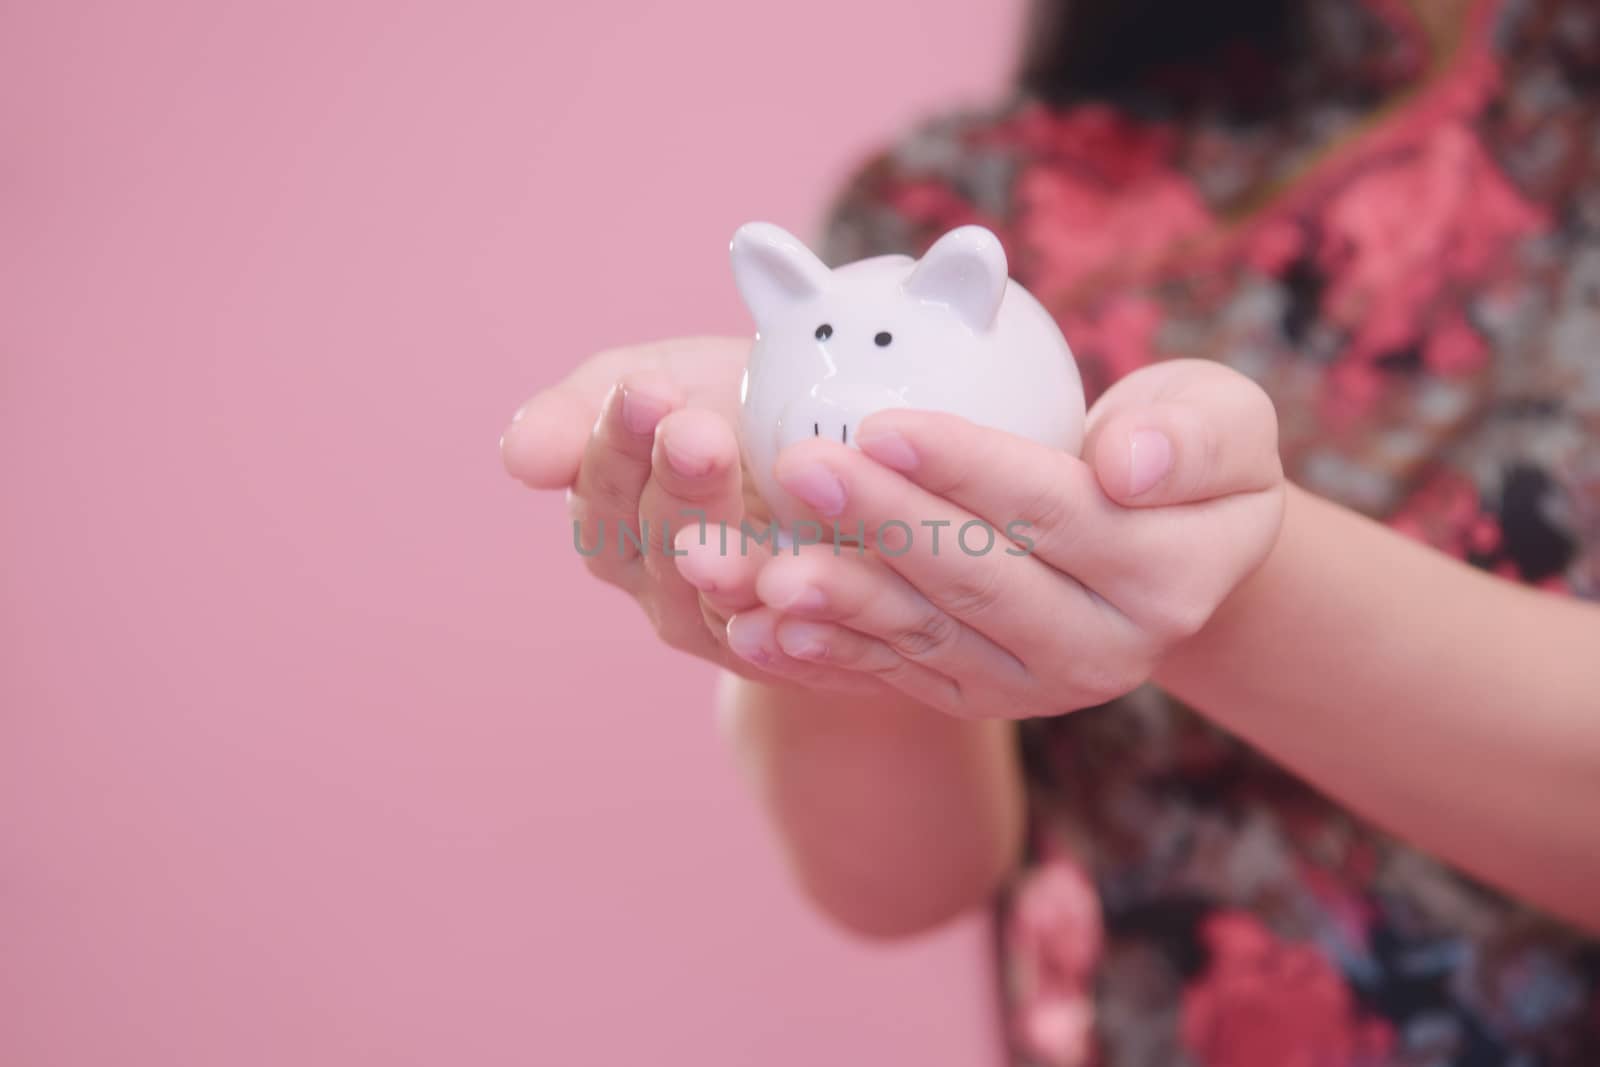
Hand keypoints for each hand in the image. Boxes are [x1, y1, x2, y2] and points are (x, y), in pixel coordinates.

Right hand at [500, 337, 878, 691]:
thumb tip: (518, 459)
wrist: (853, 460)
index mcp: (615, 513)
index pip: (603, 482)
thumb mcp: (666, 384)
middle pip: (661, 540)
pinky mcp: (793, 656)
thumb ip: (585, 413)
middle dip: (681, 485)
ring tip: (756, 525)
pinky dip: (791, 621)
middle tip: (698, 433)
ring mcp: (724, 624)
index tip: (645, 389)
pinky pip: (790, 645)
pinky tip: (801, 585)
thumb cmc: (739, 409)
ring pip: (719, 597)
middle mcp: (660, 579)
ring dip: (728, 558)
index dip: (620, 440)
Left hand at [695, 359, 1285, 717]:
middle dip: (882, 524)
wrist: (1163, 547)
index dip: (966, 470)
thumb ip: (1191, 437)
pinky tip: (752, 629)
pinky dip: (821, 654)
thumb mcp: (1220, 422)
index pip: (1054, 513)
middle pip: (976, 581)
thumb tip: (1128, 462)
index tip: (883, 423)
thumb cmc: (1181, 453)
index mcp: (1169, 578)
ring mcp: (1033, 686)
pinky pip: (891, 675)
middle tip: (799, 469)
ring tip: (756, 566)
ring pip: (922, 637)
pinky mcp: (975, 696)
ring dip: (832, 601)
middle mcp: (1104, 651)